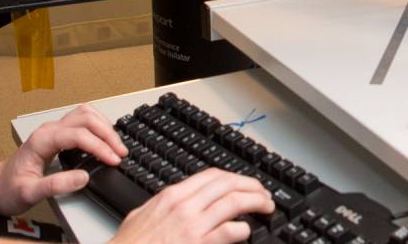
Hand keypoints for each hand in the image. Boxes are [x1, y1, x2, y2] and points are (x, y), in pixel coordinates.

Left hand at [0, 104, 127, 215]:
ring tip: (116, 145)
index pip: (79, 135)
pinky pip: (83, 120)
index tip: (113, 159)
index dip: (99, 146)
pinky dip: (98, 126)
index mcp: (42, 140)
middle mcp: (49, 130)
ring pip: (86, 114)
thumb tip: (84, 177)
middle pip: (86, 118)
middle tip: (120, 152)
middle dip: (107, 134)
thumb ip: (56, 185)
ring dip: (104, 126)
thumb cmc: (9, 189)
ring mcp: (53, 130)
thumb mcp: (29, 193)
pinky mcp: (58, 134)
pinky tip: (104, 139)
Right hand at [112, 169, 274, 243]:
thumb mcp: (142, 214)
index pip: (212, 176)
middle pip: (228, 184)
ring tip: (266, 207)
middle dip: (251, 186)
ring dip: (256, 202)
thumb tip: (178, 200)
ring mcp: (192, 225)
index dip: (234, 177)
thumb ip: (163, 204)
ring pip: (234, 203)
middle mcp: (184, 205)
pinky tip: (246, 231)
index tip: (245, 182)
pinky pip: (229, 231)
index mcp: (172, 195)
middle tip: (264, 193)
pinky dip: (243, 229)